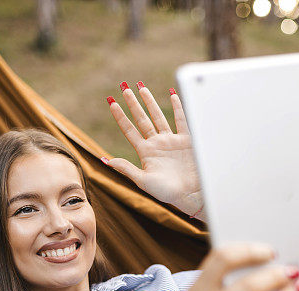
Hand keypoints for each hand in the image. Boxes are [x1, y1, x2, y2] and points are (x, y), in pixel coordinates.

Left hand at [104, 82, 204, 219]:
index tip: (111, 102)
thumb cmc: (168, 192)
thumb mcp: (144, 181)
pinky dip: (177, 106)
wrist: (192, 195)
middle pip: (142, 118)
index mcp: (145, 152)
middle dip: (133, 103)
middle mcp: (157, 144)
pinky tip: (172, 94)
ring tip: (141, 87)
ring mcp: (171, 141)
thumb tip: (106, 160)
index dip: (120, 116)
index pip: (129, 130)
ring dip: (149, 101)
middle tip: (124, 88)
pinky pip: (181, 119)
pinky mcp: (187, 140)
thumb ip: (127, 169)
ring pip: (158, 116)